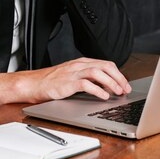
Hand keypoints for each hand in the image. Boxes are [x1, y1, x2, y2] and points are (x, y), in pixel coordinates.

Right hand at [0, 58, 131, 107]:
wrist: (34, 83)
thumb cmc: (53, 82)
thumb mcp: (73, 76)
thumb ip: (89, 78)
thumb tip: (107, 86)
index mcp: (82, 62)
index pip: (106, 64)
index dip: (118, 74)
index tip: (125, 84)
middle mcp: (79, 65)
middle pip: (105, 67)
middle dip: (118, 78)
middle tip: (125, 89)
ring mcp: (73, 72)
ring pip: (98, 72)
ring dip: (111, 83)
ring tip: (118, 92)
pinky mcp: (67, 82)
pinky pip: (86, 84)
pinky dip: (97, 90)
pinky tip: (104, 96)